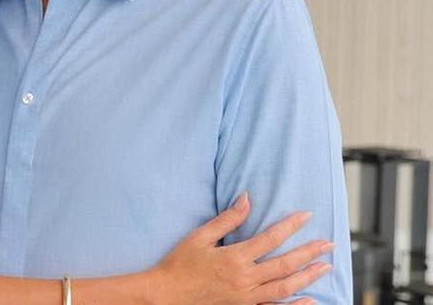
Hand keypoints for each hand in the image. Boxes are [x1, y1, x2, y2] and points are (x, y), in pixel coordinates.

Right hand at [147, 193, 332, 304]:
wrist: (166, 295)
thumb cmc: (179, 264)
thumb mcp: (200, 237)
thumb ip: (227, 219)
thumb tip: (246, 199)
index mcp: (234, 257)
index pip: (270, 238)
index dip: (291, 226)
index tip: (307, 216)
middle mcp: (245, 279)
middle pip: (285, 264)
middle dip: (309, 253)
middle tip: (329, 244)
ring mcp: (246, 298)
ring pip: (285, 287)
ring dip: (307, 277)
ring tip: (324, 267)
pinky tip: (309, 300)